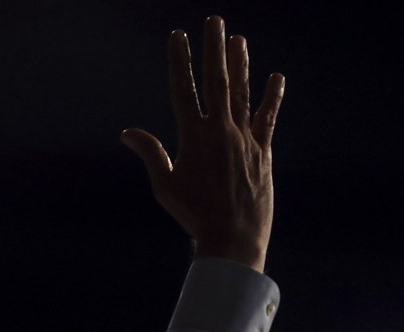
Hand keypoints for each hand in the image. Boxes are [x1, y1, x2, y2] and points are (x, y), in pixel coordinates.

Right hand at [121, 15, 284, 271]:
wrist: (233, 238)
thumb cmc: (194, 216)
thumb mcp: (166, 186)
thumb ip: (151, 154)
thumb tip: (128, 132)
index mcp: (194, 138)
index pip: (184, 90)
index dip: (180, 61)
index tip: (178, 36)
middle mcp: (221, 132)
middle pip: (217, 82)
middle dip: (215, 49)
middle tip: (215, 21)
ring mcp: (245, 140)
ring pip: (242, 94)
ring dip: (240, 65)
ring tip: (239, 39)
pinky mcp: (263, 152)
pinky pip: (268, 118)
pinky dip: (272, 97)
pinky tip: (276, 77)